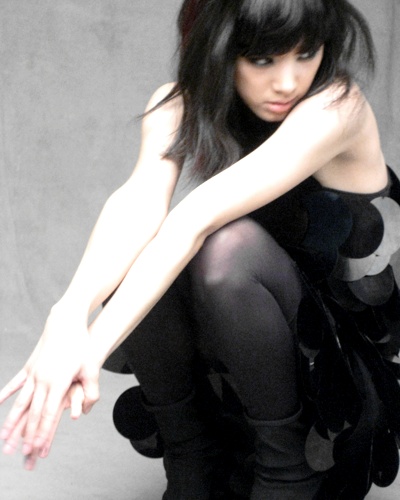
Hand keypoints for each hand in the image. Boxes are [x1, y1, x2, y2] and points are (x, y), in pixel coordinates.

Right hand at [0, 312, 100, 464]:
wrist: (65, 323)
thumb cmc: (81, 346)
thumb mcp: (91, 367)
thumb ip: (91, 390)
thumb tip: (86, 411)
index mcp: (59, 382)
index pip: (50, 413)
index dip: (42, 432)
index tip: (36, 449)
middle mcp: (43, 380)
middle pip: (34, 413)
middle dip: (27, 434)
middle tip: (22, 453)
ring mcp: (34, 373)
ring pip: (21, 402)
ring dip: (12, 422)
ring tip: (3, 439)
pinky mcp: (29, 367)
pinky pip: (15, 384)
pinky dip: (5, 395)